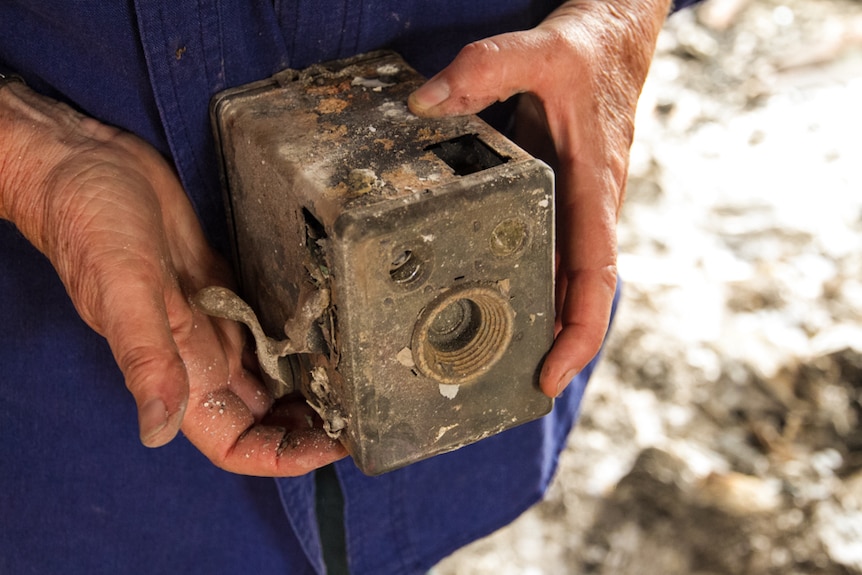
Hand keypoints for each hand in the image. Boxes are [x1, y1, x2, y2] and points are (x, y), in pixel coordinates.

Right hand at [0, 82, 345, 474]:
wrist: (90, 165)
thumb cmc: (93, 227)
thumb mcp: (123, 292)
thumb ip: (146, 359)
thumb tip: (157, 433)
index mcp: (178, 373)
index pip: (235, 442)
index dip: (281, 456)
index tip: (333, 448)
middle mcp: (201, 357)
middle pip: (265, 417)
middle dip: (310, 428)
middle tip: (364, 418)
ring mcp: (217, 322)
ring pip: (273, 376)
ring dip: (312, 388)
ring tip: (362, 384)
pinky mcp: (228, 289)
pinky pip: (272, 329)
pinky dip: (302, 340)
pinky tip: (335, 335)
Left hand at [409, 0, 670, 396]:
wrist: (615, 39)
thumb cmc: (592, 52)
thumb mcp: (544, 50)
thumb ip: (487, 69)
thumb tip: (424, 104)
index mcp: (592, 190)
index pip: (594, 279)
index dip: (578, 334)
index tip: (550, 377)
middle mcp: (583, 209)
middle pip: (571, 295)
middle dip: (546, 346)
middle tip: (494, 388)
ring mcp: (567, 205)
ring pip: (555, 277)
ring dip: (531, 320)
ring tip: (480, 359)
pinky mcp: (550, 194)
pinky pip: (538, 247)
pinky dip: (518, 279)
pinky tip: (476, 292)